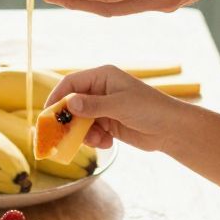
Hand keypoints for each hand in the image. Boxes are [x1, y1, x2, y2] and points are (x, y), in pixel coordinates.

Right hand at [44, 66, 172, 151]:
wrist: (171, 129)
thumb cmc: (149, 109)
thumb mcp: (119, 105)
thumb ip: (93, 105)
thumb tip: (69, 102)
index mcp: (103, 77)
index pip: (71, 83)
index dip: (57, 97)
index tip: (48, 114)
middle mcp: (101, 90)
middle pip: (73, 104)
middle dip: (70, 120)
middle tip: (62, 135)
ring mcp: (105, 107)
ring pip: (81, 120)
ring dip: (84, 133)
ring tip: (97, 140)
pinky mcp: (109, 123)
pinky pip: (92, 131)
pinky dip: (96, 139)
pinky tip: (108, 143)